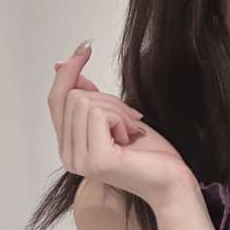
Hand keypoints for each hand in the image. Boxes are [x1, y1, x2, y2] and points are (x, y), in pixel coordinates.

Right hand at [48, 42, 196, 208]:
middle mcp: (68, 156)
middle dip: (108, 99)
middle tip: (132, 120)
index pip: (56, 100)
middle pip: (74, 97)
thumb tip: (63, 66)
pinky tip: (132, 136)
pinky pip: (99, 114)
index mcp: (69, 147)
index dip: (69, 71)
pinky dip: (121, 117)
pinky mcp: (98, 160)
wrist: (173, 182)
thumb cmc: (150, 153)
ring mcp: (80, 160)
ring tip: (132, 131)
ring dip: (117, 110)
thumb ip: (90, 98)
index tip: (85, 47)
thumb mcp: (116, 117)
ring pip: (86, 102)